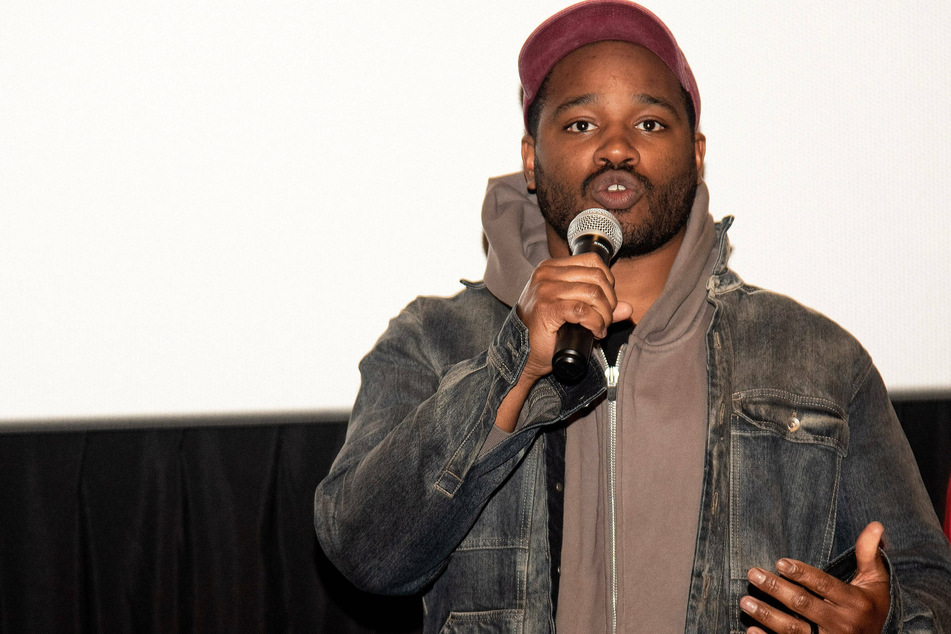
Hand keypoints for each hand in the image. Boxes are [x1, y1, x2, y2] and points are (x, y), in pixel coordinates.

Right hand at [515, 253, 632, 383]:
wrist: (523, 354)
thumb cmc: (546, 332)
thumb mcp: (574, 313)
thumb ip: (599, 307)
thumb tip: (628, 308)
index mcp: (551, 268)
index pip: (592, 261)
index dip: (608, 281)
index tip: (607, 301)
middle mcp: (546, 275)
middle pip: (596, 277)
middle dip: (609, 300)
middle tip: (605, 319)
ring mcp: (545, 291)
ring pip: (592, 293)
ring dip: (604, 314)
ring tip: (600, 327)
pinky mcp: (546, 309)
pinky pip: (582, 310)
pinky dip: (596, 323)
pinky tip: (595, 332)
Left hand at [740, 521, 889, 632]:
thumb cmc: (871, 606)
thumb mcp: (875, 581)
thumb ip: (868, 554)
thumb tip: (876, 525)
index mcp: (855, 603)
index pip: (824, 585)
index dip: (802, 574)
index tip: (780, 562)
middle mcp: (842, 624)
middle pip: (803, 604)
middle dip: (775, 589)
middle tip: (752, 574)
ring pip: (794, 629)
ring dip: (767, 615)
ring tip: (745, 601)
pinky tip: (751, 630)